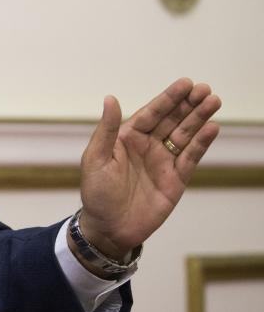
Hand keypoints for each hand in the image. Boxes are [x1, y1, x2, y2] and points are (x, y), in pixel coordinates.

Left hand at [76, 78, 220, 259]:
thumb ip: (107, 130)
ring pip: (185, 135)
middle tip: (205, 89)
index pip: (152, 113)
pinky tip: (212, 128)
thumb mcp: (96, 159)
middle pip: (172, 120)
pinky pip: (191, 157)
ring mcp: (163, 162)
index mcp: (127, 138)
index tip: (185, 83)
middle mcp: (147, 146)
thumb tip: (110, 98)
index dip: (168, 98)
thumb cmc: (97, 193)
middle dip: (188, 104)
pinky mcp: (176, 179)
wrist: (109, 228)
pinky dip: (202, 143)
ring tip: (214, 101)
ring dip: (199, 119)